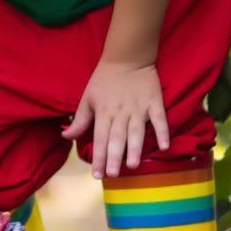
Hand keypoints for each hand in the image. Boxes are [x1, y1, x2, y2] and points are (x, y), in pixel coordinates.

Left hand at [63, 59, 169, 179]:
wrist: (127, 56)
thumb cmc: (104, 79)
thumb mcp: (87, 97)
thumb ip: (79, 120)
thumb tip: (65, 136)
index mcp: (103, 112)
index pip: (99, 138)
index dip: (98, 157)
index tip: (97, 175)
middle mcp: (120, 112)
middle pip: (116, 138)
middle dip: (114, 157)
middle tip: (113, 174)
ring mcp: (138, 108)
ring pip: (136, 131)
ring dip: (134, 148)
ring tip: (133, 165)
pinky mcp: (154, 102)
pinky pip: (159, 119)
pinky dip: (163, 132)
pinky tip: (164, 147)